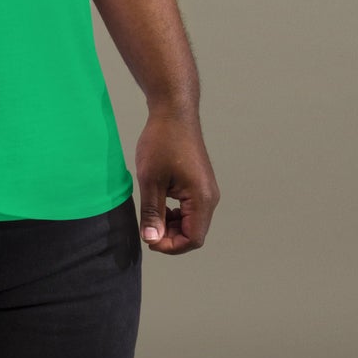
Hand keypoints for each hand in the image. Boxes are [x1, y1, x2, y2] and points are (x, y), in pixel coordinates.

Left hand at [134, 106, 218, 253]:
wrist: (173, 112)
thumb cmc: (162, 142)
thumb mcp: (151, 180)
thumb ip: (152, 212)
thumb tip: (151, 239)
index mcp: (202, 199)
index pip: (192, 239)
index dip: (170, 245)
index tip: (148, 238)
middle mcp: (210, 198)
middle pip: (194, 233)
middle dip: (170, 236)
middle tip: (147, 227)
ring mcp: (207, 190)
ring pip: (191, 221)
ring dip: (171, 225)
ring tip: (151, 214)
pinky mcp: (200, 183)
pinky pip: (190, 208)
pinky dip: (174, 213)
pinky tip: (159, 202)